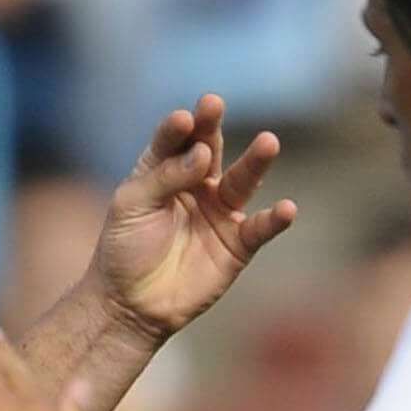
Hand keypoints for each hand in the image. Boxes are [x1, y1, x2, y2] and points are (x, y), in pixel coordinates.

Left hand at [92, 96, 299, 339]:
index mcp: (165, 170)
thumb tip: (202, 155)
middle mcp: (197, 183)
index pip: (175, 140)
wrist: (130, 305)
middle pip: (209, 149)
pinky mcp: (237, 244)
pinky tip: (286, 209)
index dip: (180, 128)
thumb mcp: (132, 205)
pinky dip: (275, 220)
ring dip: (256, 162)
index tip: (185, 119)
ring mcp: (220, 211)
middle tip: (214, 106)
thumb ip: (165, 176)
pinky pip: (260, 228)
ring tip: (268, 143)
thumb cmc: (124, 249)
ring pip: (242, 180)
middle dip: (211, 128)